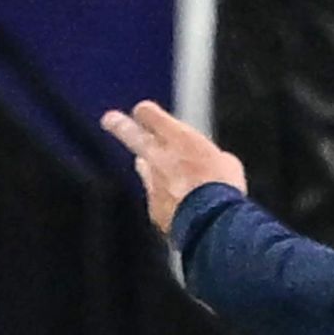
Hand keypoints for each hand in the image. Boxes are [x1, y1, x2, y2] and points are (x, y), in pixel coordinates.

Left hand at [98, 99, 244, 233]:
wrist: (213, 222)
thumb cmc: (224, 189)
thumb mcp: (224, 161)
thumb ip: (205, 156)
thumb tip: (207, 163)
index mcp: (178, 138)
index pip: (148, 114)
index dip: (146, 112)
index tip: (144, 112)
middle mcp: (158, 157)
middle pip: (130, 135)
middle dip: (119, 125)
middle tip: (109, 120)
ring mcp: (152, 183)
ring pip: (143, 168)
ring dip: (149, 167)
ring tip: (158, 169)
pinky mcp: (153, 208)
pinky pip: (155, 197)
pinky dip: (164, 198)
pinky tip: (180, 205)